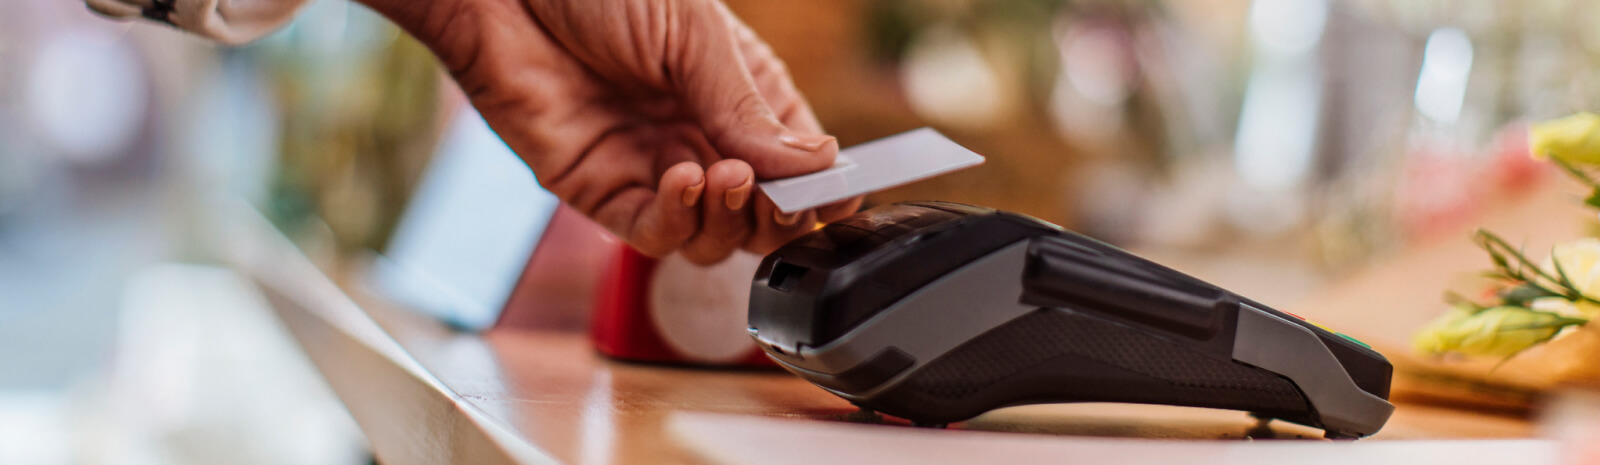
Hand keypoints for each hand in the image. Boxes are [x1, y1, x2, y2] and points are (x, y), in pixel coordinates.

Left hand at [382, 0, 862, 262]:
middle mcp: (699, 137)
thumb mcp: (694, 36)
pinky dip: (678, 221)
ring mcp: (650, 169)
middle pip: (760, 215)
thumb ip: (748, 108)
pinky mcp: (599, 190)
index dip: (821, 187)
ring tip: (728, 176)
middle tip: (779, 195)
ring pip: (711, 238)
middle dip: (778, 215)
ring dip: (730, 219)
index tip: (838, 194)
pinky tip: (686, 179)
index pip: (798, 163)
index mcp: (736, 93)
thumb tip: (818, 165)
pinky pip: (651, 233)